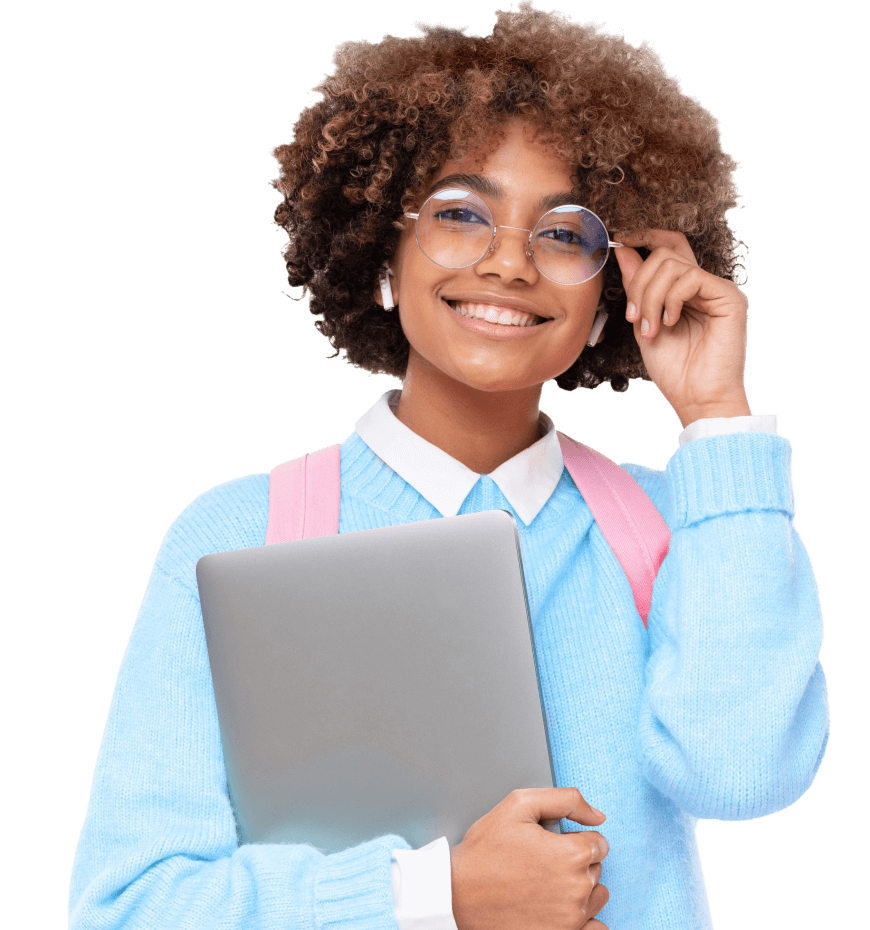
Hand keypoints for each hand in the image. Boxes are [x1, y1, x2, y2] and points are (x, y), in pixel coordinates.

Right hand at [449, 787, 609, 929]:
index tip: (552, 842)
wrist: (457, 894)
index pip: (599, 843)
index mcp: (571, 854)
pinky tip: (559, 908)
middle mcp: (577, 889)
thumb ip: (566, 800)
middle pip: (596, 868)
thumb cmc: (485, 850)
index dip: (574, 837)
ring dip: (580, 887)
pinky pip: (595, 929)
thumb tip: (598, 816)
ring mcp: (571, 919)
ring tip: (547, 882)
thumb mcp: (519, 804)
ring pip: (596, 896)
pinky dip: (584, 919)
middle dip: (575, 860)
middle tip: (541, 860)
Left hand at [613, 230, 750, 428]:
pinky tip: (670, 323)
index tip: (620, 239)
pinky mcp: (728, 297)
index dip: (645, 237)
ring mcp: (716, 289)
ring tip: (651, 329)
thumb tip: (625, 250)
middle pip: (664, 253)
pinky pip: (691, 278)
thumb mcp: (643, 324)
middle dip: (639, 283)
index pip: (667, 248)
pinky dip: (671, 299)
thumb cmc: (674, 370)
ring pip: (672, 265)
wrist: (696, 398)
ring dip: (650, 297)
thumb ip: (636, 288)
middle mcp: (702, 285)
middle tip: (633, 317)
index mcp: (683, 290)